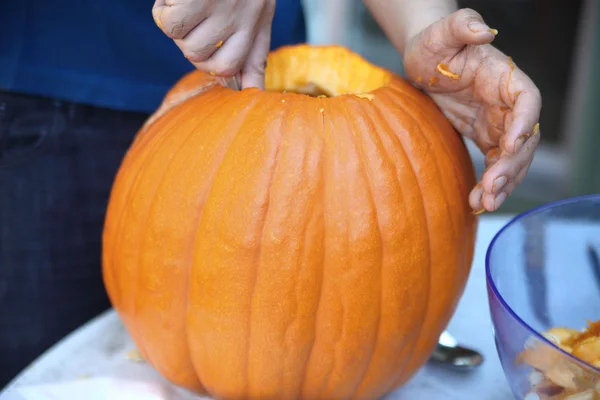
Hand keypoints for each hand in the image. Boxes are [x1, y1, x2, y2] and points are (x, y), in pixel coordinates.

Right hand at [152, 0, 274, 88]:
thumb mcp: (258, 14)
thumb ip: (254, 54)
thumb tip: (251, 90)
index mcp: (255, 24)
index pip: (229, 69)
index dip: (210, 65)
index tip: (206, 47)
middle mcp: (241, 18)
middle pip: (198, 57)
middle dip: (187, 39)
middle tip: (192, 12)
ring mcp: (219, 5)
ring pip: (181, 41)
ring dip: (173, 20)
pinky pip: (168, 22)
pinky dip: (162, 7)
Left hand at [402, 8, 541, 212]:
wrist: (423, 62)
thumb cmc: (433, 44)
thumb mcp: (442, 33)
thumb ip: (462, 25)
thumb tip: (485, 31)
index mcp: (503, 77)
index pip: (527, 100)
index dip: (524, 122)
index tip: (510, 143)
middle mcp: (506, 103)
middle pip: (523, 139)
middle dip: (511, 165)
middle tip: (492, 188)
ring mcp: (497, 123)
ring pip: (511, 159)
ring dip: (503, 183)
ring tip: (485, 204)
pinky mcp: (484, 137)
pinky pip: (494, 165)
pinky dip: (489, 185)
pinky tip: (477, 202)